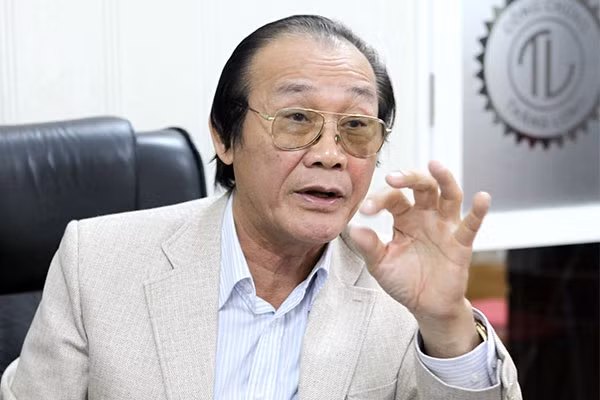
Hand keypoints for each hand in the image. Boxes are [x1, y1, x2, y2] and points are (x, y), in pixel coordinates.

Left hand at [348, 160, 489, 356]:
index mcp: (404, 217)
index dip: (379, 200)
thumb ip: (368, 247)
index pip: (393, 198)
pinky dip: (479, 211)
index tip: (365, 210)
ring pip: (448, 195)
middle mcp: (426, 216)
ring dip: (444, 179)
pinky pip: (471, 224)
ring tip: (435, 166)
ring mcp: (445, 227)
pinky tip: (482, 197)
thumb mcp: (380, 264)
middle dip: (409, 178)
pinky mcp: (461, 243)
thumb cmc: (404, 280)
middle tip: (393, 178)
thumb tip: (353, 229)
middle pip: (422, 186)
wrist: (426, 306)